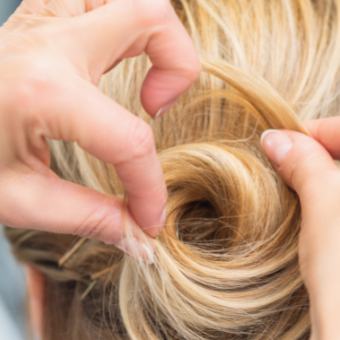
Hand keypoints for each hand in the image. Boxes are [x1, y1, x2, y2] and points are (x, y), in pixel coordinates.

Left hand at [0, 0, 199, 257]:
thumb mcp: (19, 199)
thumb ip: (89, 218)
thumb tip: (137, 236)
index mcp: (43, 90)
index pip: (130, 140)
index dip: (150, 187)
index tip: (148, 217)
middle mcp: (51, 43)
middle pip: (151, 19)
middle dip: (179, 69)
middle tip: (156, 110)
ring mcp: (46, 22)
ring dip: (156, 37)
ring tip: (144, 82)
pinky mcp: (44, 20)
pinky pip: (101, 1)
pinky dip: (126, 24)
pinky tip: (117, 58)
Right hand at [261, 117, 339, 339]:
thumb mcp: (325, 209)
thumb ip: (304, 165)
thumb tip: (275, 139)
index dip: (312, 132)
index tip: (279, 142)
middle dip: (315, 153)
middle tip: (284, 165)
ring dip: (322, 174)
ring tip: (296, 186)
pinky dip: (330, 195)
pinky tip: (315, 207)